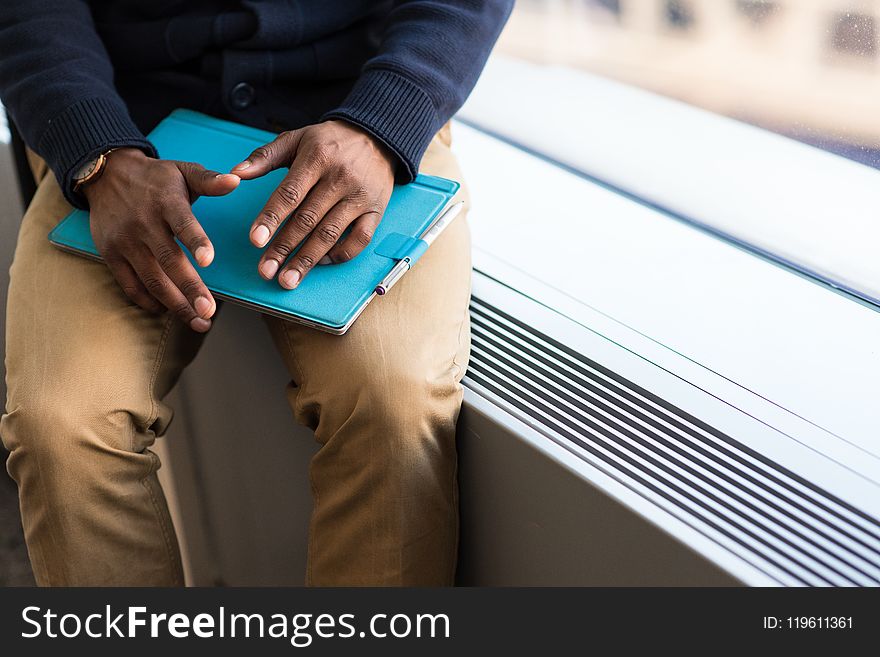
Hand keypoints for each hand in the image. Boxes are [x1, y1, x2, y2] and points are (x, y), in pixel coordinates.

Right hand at [83, 148, 239, 331]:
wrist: (105, 174)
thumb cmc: (155, 177)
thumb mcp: (183, 170)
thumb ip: (209, 180)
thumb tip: (236, 180)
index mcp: (166, 202)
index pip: (183, 223)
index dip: (196, 242)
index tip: (209, 260)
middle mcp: (144, 223)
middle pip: (168, 261)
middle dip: (190, 289)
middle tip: (208, 311)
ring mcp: (125, 242)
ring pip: (151, 279)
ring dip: (175, 303)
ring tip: (197, 321)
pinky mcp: (110, 254)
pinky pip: (129, 284)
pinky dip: (147, 301)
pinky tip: (167, 311)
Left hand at [231, 120, 395, 287]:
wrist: (377, 137)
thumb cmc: (331, 142)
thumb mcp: (296, 139)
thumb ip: (264, 156)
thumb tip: (235, 173)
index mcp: (317, 158)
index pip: (290, 194)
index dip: (271, 219)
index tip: (256, 240)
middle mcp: (340, 178)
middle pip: (308, 219)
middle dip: (284, 248)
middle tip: (265, 270)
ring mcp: (360, 197)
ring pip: (331, 234)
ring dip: (307, 260)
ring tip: (288, 279)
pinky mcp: (376, 211)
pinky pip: (360, 240)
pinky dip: (339, 254)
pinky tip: (320, 262)